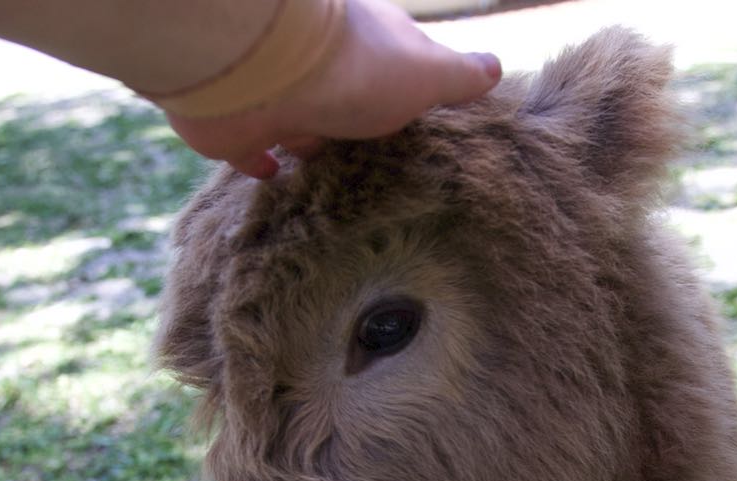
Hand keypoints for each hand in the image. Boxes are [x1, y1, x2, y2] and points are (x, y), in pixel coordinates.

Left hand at [157, 0, 501, 178]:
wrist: (266, 70)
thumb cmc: (357, 70)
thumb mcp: (428, 72)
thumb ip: (460, 76)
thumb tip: (495, 69)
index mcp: (369, 44)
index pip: (396, 65)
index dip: (408, 88)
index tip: (418, 121)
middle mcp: (322, 66)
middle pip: (346, 97)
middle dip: (357, 121)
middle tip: (374, 161)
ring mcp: (279, 93)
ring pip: (300, 122)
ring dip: (312, 144)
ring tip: (330, 179)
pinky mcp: (240, 125)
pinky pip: (252, 149)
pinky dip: (263, 163)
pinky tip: (275, 176)